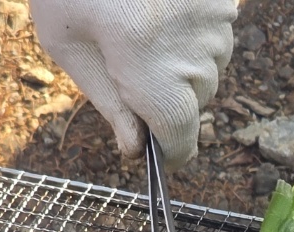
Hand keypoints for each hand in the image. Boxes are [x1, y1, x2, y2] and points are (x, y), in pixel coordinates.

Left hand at [29, 0, 237, 168]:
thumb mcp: (68, 42)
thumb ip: (108, 102)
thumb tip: (137, 147)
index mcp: (148, 67)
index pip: (180, 138)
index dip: (168, 153)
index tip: (157, 154)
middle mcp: (193, 49)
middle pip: (194, 104)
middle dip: (165, 96)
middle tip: (125, 60)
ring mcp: (216, 22)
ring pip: (208, 70)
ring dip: (180, 63)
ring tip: (139, 25)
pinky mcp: (225, 2)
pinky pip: (214, 35)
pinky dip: (189, 32)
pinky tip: (158, 9)